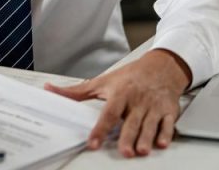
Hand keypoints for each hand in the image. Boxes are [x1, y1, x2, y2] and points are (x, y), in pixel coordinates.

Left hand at [45, 49, 191, 157]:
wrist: (160, 66)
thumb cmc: (129, 76)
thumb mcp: (102, 82)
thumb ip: (76, 91)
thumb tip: (50, 89)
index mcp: (120, 93)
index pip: (108, 113)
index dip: (100, 129)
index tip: (93, 142)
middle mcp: (137, 100)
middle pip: (130, 122)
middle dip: (128, 137)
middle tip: (125, 151)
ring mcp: (153, 106)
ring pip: (149, 125)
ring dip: (146, 139)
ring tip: (141, 151)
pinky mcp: (168, 110)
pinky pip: (168, 123)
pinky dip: (166, 133)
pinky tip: (162, 143)